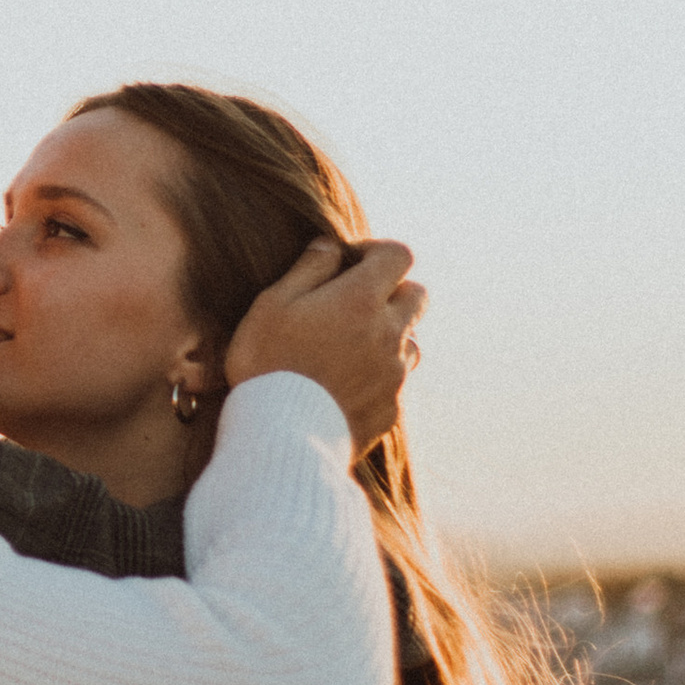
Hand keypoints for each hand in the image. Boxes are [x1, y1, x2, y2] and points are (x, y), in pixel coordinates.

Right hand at [223, 238, 424, 461]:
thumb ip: (308, 268)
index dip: (376, 252)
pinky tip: (346, 386)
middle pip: (417, 296)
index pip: (399, 256)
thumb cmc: (267, 364)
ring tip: (351, 348)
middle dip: (393, 291)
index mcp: (361, 300)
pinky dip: (380, 377)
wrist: (279, 438)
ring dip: (390, 336)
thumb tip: (331, 246)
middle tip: (354, 304)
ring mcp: (395, 376)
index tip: (350, 263)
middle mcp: (389, 334)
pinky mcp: (391, 411)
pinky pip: (397, 384)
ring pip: (412, 341)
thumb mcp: (272, 304)